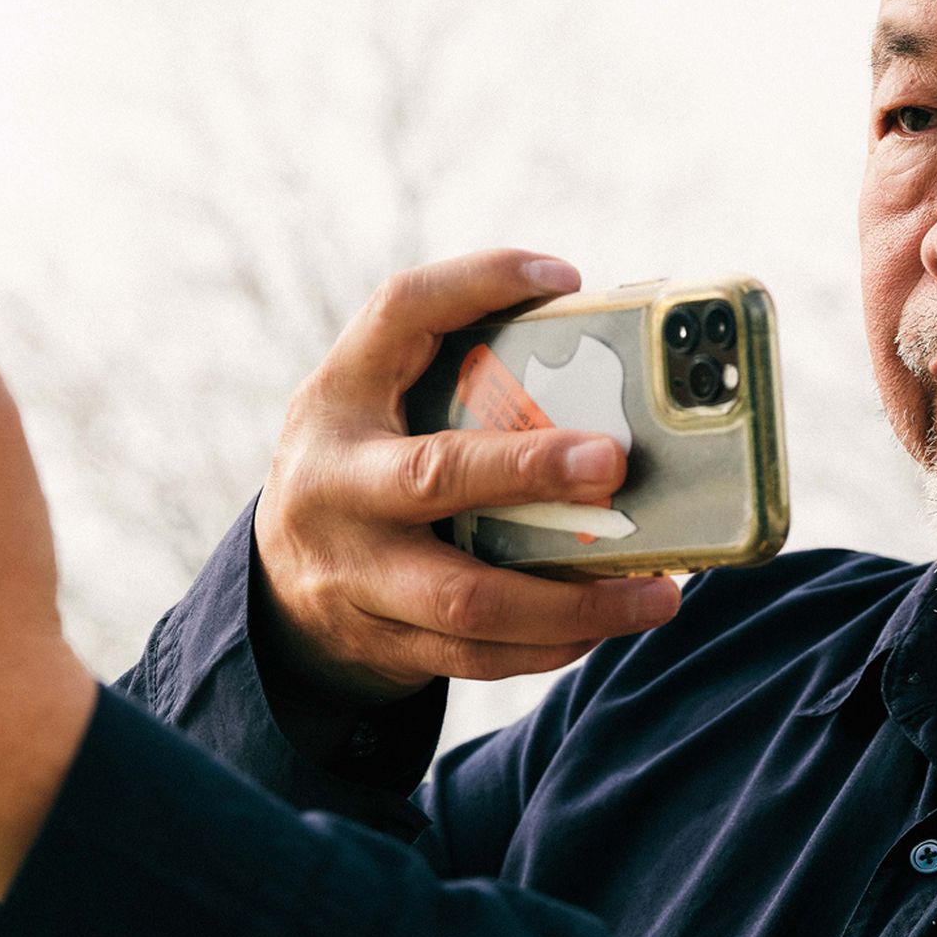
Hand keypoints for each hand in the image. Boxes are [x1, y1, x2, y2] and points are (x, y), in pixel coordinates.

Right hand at [255, 251, 683, 696]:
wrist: (278, 586)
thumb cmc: (365, 465)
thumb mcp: (377, 401)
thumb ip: (454, 366)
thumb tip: (598, 334)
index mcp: (339, 399)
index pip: (398, 313)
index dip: (477, 283)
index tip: (563, 278)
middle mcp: (334, 485)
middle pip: (434, 476)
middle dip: (528, 470)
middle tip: (614, 462)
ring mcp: (353, 575)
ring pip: (468, 599)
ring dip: (574, 600)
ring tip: (657, 594)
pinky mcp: (381, 642)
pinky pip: (477, 658)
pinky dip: (550, 646)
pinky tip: (606, 627)